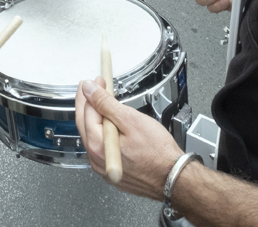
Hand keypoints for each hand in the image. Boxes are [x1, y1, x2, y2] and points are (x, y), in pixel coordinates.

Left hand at [75, 78, 180, 199]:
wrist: (173, 176)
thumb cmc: (158, 153)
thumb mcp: (131, 120)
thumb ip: (106, 103)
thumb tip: (90, 90)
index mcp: (98, 145)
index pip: (87, 112)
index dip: (91, 92)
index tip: (98, 81)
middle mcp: (97, 159)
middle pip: (84, 124)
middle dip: (87, 103)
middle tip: (92, 87)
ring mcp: (103, 166)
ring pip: (92, 136)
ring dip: (93, 117)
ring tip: (100, 102)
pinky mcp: (112, 169)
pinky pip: (101, 147)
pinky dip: (102, 132)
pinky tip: (108, 124)